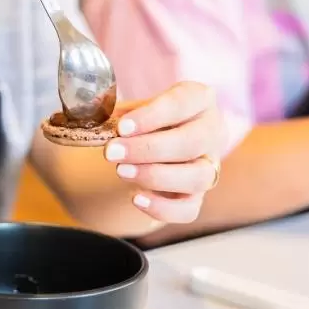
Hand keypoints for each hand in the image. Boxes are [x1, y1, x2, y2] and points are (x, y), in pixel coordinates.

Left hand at [103, 82, 223, 221]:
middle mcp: (210, 131)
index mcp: (198, 99)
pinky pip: (189, 209)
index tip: (122, 127)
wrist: (145, 149)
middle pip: (192, 142)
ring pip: (198, 177)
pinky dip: (162, 208)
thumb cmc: (141, 121)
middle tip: (112, 152)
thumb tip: (98, 120)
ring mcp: (208, 166)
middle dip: (149, 149)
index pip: (183, 103)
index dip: (152, 116)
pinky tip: (136, 198)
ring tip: (121, 172)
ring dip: (156, 176)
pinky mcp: (197, 196)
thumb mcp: (131, 108)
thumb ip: (117, 114)